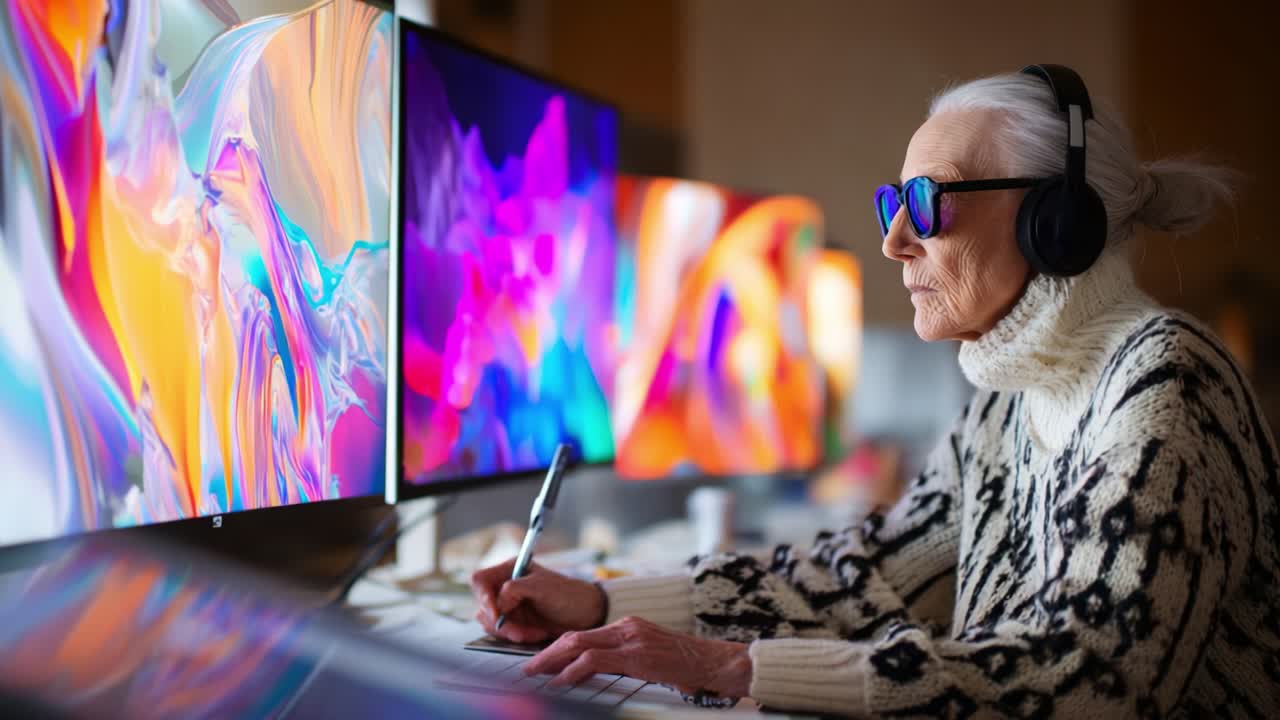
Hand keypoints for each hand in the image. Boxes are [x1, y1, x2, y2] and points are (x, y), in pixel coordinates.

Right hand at [470, 558, 606, 643]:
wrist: (587, 615)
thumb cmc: (568, 595)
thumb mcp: (542, 587)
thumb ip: (515, 589)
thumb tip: (498, 602)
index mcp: (510, 570)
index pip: (480, 580)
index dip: (483, 597)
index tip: (497, 614)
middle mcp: (505, 587)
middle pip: (483, 606)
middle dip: (502, 623)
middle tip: (520, 632)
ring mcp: (508, 606)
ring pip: (491, 623)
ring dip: (511, 632)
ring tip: (535, 633)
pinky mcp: (514, 623)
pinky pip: (503, 634)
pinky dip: (518, 637)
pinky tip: (536, 634)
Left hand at [522, 616, 752, 698]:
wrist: (713, 661)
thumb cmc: (685, 663)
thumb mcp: (649, 656)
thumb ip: (622, 658)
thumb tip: (593, 671)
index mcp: (627, 625)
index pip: (583, 634)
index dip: (557, 648)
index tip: (541, 661)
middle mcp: (625, 626)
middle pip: (574, 636)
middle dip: (547, 653)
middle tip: (528, 669)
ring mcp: (630, 638)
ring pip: (578, 644)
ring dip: (552, 661)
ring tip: (535, 675)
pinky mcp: (636, 654)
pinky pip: (594, 661)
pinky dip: (572, 672)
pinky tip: (560, 683)